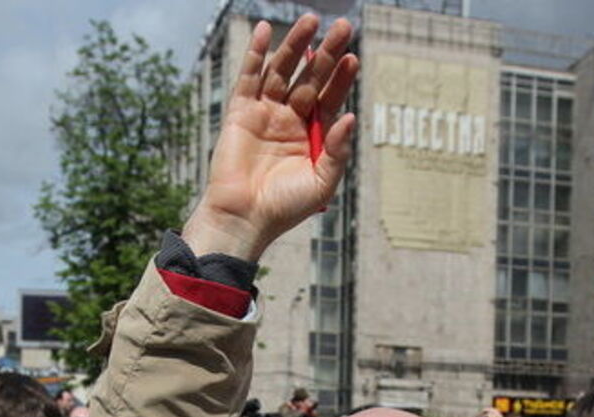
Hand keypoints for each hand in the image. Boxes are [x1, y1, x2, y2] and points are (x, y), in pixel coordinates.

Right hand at [182, 15, 358, 260]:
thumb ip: (338, 150)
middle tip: (343, 27)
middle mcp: (290, 119)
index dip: (342, 78)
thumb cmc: (285, 207)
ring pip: (283, 71)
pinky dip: (255, 54)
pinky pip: (249, 78)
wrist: (245, 218)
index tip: (353, 57)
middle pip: (311, 78)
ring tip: (310, 20)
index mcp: (313, 135)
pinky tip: (264, 31)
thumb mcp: (322, 182)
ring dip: (296, 45)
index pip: (331, 98)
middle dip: (327, 53)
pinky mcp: (240, 113)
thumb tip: (350, 116)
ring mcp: (265, 113)